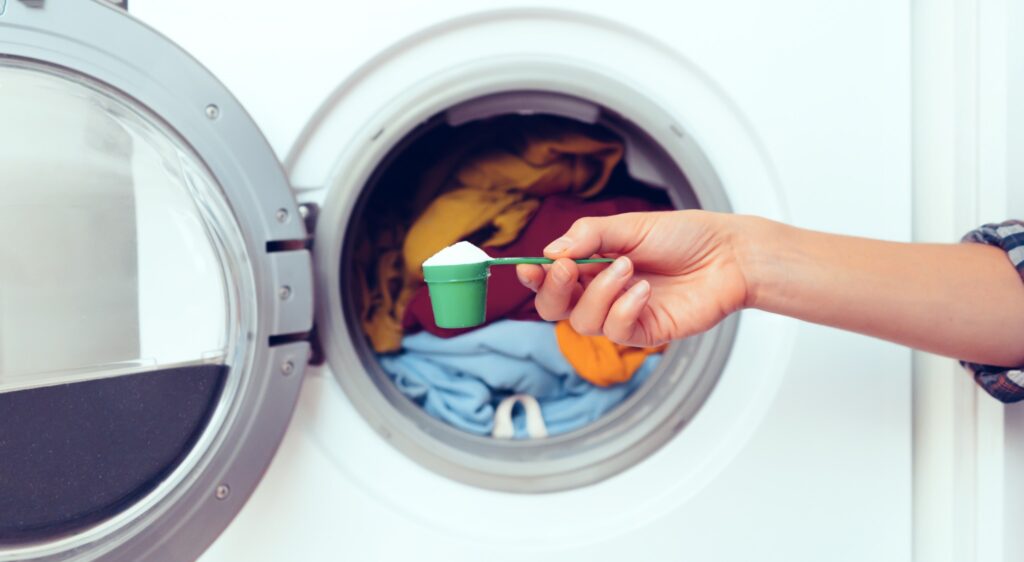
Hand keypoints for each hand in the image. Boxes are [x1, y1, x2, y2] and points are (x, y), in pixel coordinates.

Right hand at [516, 210, 752, 345]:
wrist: (728, 255)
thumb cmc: (684, 236)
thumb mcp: (630, 226)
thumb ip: (588, 236)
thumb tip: (550, 253)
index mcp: (592, 264)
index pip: (550, 279)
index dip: (534, 278)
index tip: (527, 267)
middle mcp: (601, 292)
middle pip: (554, 308)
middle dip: (554, 290)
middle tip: (568, 268)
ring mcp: (621, 315)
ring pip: (582, 321)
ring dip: (599, 293)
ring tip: (629, 268)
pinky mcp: (644, 332)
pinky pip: (616, 332)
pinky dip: (624, 309)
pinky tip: (644, 291)